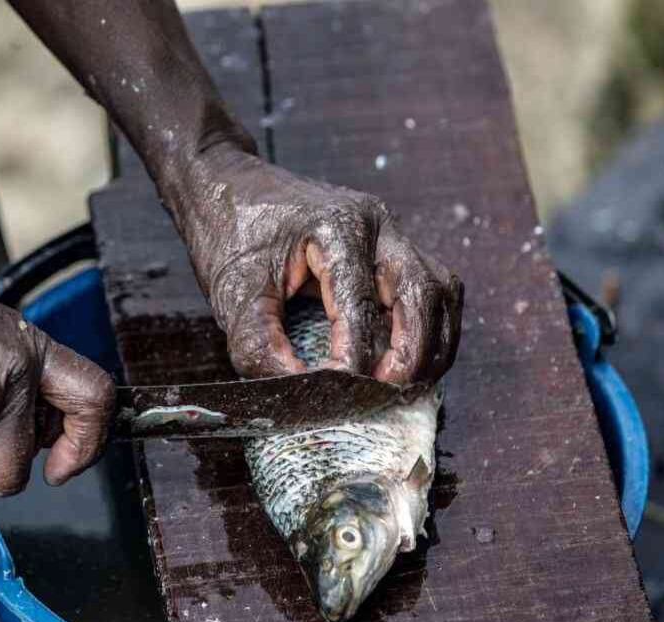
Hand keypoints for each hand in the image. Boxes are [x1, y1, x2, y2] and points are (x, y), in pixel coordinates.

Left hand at [167, 143, 462, 382]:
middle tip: (386, 395)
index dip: (354, 357)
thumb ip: (260, 343)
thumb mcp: (234, 291)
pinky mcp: (388, 246)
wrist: (224, 185)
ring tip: (405, 385)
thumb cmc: (229, 231)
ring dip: (430, 343)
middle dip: (411, 353)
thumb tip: (298, 392)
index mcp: (338, 227)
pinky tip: (408, 360)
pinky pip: (429, 288)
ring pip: (438, 289)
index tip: (339, 395)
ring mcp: (388, 232)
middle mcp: (376, 224)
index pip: (360, 305)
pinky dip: (427, 327)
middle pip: (422, 292)